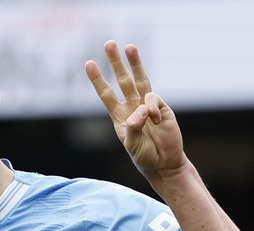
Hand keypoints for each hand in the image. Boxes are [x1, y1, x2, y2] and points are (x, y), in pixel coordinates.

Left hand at [85, 41, 185, 178]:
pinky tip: (155, 121)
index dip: (98, 79)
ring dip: (135, 63)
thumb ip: (133, 127)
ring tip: (129, 46)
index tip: (88, 64)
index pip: (106, 94)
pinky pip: (153, 99)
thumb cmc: (144, 156)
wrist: (164, 163)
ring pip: (140, 79)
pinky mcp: (162, 108)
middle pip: (123, 80)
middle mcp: (132, 106)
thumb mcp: (131, 144)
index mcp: (120, 116)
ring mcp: (148, 105)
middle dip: (115, 62)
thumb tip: (141, 109)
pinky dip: (151, 108)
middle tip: (109, 44)